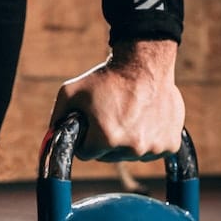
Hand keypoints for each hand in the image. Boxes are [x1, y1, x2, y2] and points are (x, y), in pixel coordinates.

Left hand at [50, 40, 184, 161]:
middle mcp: (131, 147)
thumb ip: (57, 118)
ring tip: (128, 115)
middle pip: (109, 156)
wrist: (145, 64)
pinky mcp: (170, 145)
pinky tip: (144, 119)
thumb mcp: (70, 93)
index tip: (90, 125)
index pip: (86, 154)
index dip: (85, 139)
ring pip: (130, 154)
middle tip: (110, 116)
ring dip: (127, 141)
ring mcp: (153, 147)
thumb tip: (50, 139)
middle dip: (105, 140)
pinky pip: (152, 151)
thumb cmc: (106, 78)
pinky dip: (148, 139)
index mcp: (105, 138)